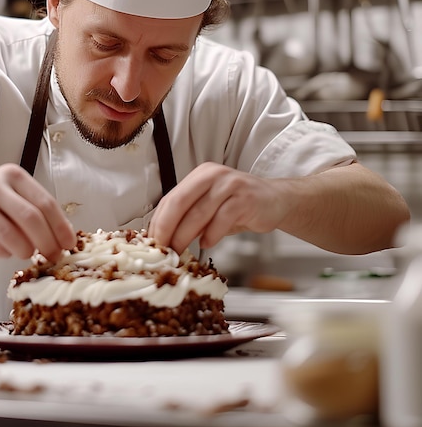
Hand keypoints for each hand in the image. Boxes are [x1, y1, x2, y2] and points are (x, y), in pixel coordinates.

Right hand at [0, 164, 75, 261]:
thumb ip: (36, 210)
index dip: (60, 226)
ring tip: (26, 252)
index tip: (70, 243)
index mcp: (14, 176)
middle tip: (54, 256)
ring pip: (12, 236)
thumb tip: (65, 235)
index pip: (45, 202)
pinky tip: (2, 248)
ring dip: (25, 250)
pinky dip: (4, 253)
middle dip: (47, 242)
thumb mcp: (12, 195)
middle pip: (31, 218)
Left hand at [148, 162, 289, 253]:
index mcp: (199, 175)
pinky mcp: (245, 198)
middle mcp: (212, 175)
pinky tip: (207, 244)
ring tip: (180, 252)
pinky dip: (211, 235)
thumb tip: (163, 238)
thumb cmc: (238, 205)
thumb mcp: (210, 206)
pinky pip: (222, 219)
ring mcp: (229, 185)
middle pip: (179, 202)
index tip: (151, 242)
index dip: (158, 222)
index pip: (170, 198)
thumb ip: (189, 216)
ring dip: (186, 236)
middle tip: (162, 250)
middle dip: (167, 229)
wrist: (275, 200)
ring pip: (199, 213)